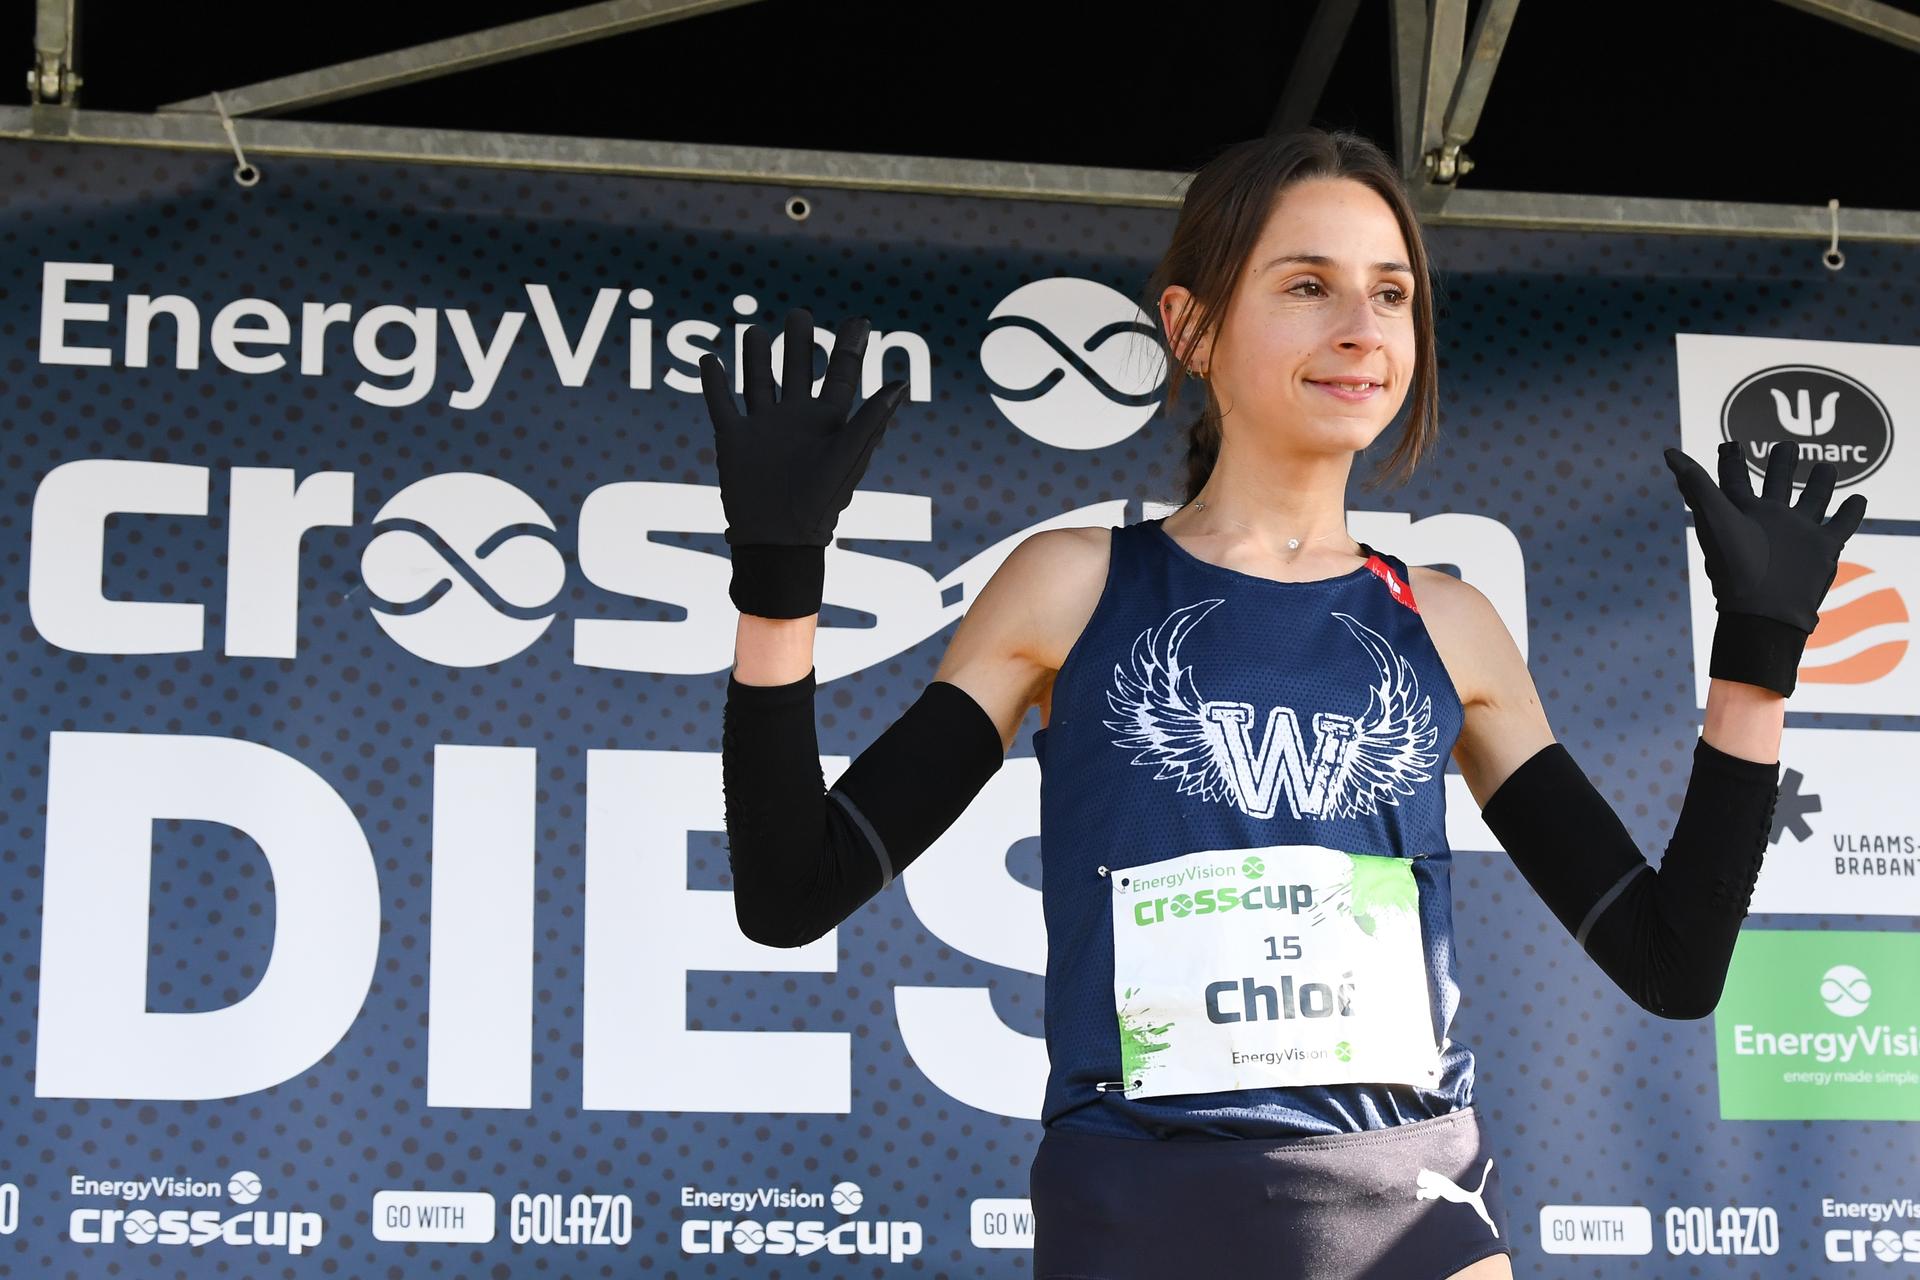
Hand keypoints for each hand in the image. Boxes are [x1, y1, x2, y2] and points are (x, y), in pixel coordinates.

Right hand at [699, 308, 907, 616]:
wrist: (777, 539)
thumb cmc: (820, 503)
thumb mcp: (847, 455)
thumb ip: (871, 419)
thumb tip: (901, 384)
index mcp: (827, 422)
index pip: (841, 376)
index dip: (850, 348)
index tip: (859, 321)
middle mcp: (796, 420)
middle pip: (798, 371)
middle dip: (799, 344)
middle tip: (799, 315)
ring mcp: (764, 428)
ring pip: (759, 382)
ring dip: (756, 357)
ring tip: (755, 332)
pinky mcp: (734, 439)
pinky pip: (721, 404)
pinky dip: (714, 382)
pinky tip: (709, 360)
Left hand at [1664, 440, 1867, 694]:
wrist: (1763, 612)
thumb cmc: (1734, 565)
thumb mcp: (1714, 516)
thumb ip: (1695, 483)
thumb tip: (1667, 451)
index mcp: (1741, 512)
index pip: (1734, 480)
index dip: (1730, 461)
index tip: (1730, 444)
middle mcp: (1770, 519)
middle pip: (1777, 484)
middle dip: (1782, 464)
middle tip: (1786, 446)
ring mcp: (1798, 532)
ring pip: (1813, 499)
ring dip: (1821, 483)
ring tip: (1826, 466)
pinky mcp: (1823, 547)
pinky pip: (1842, 524)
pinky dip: (1852, 511)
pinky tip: (1858, 499)